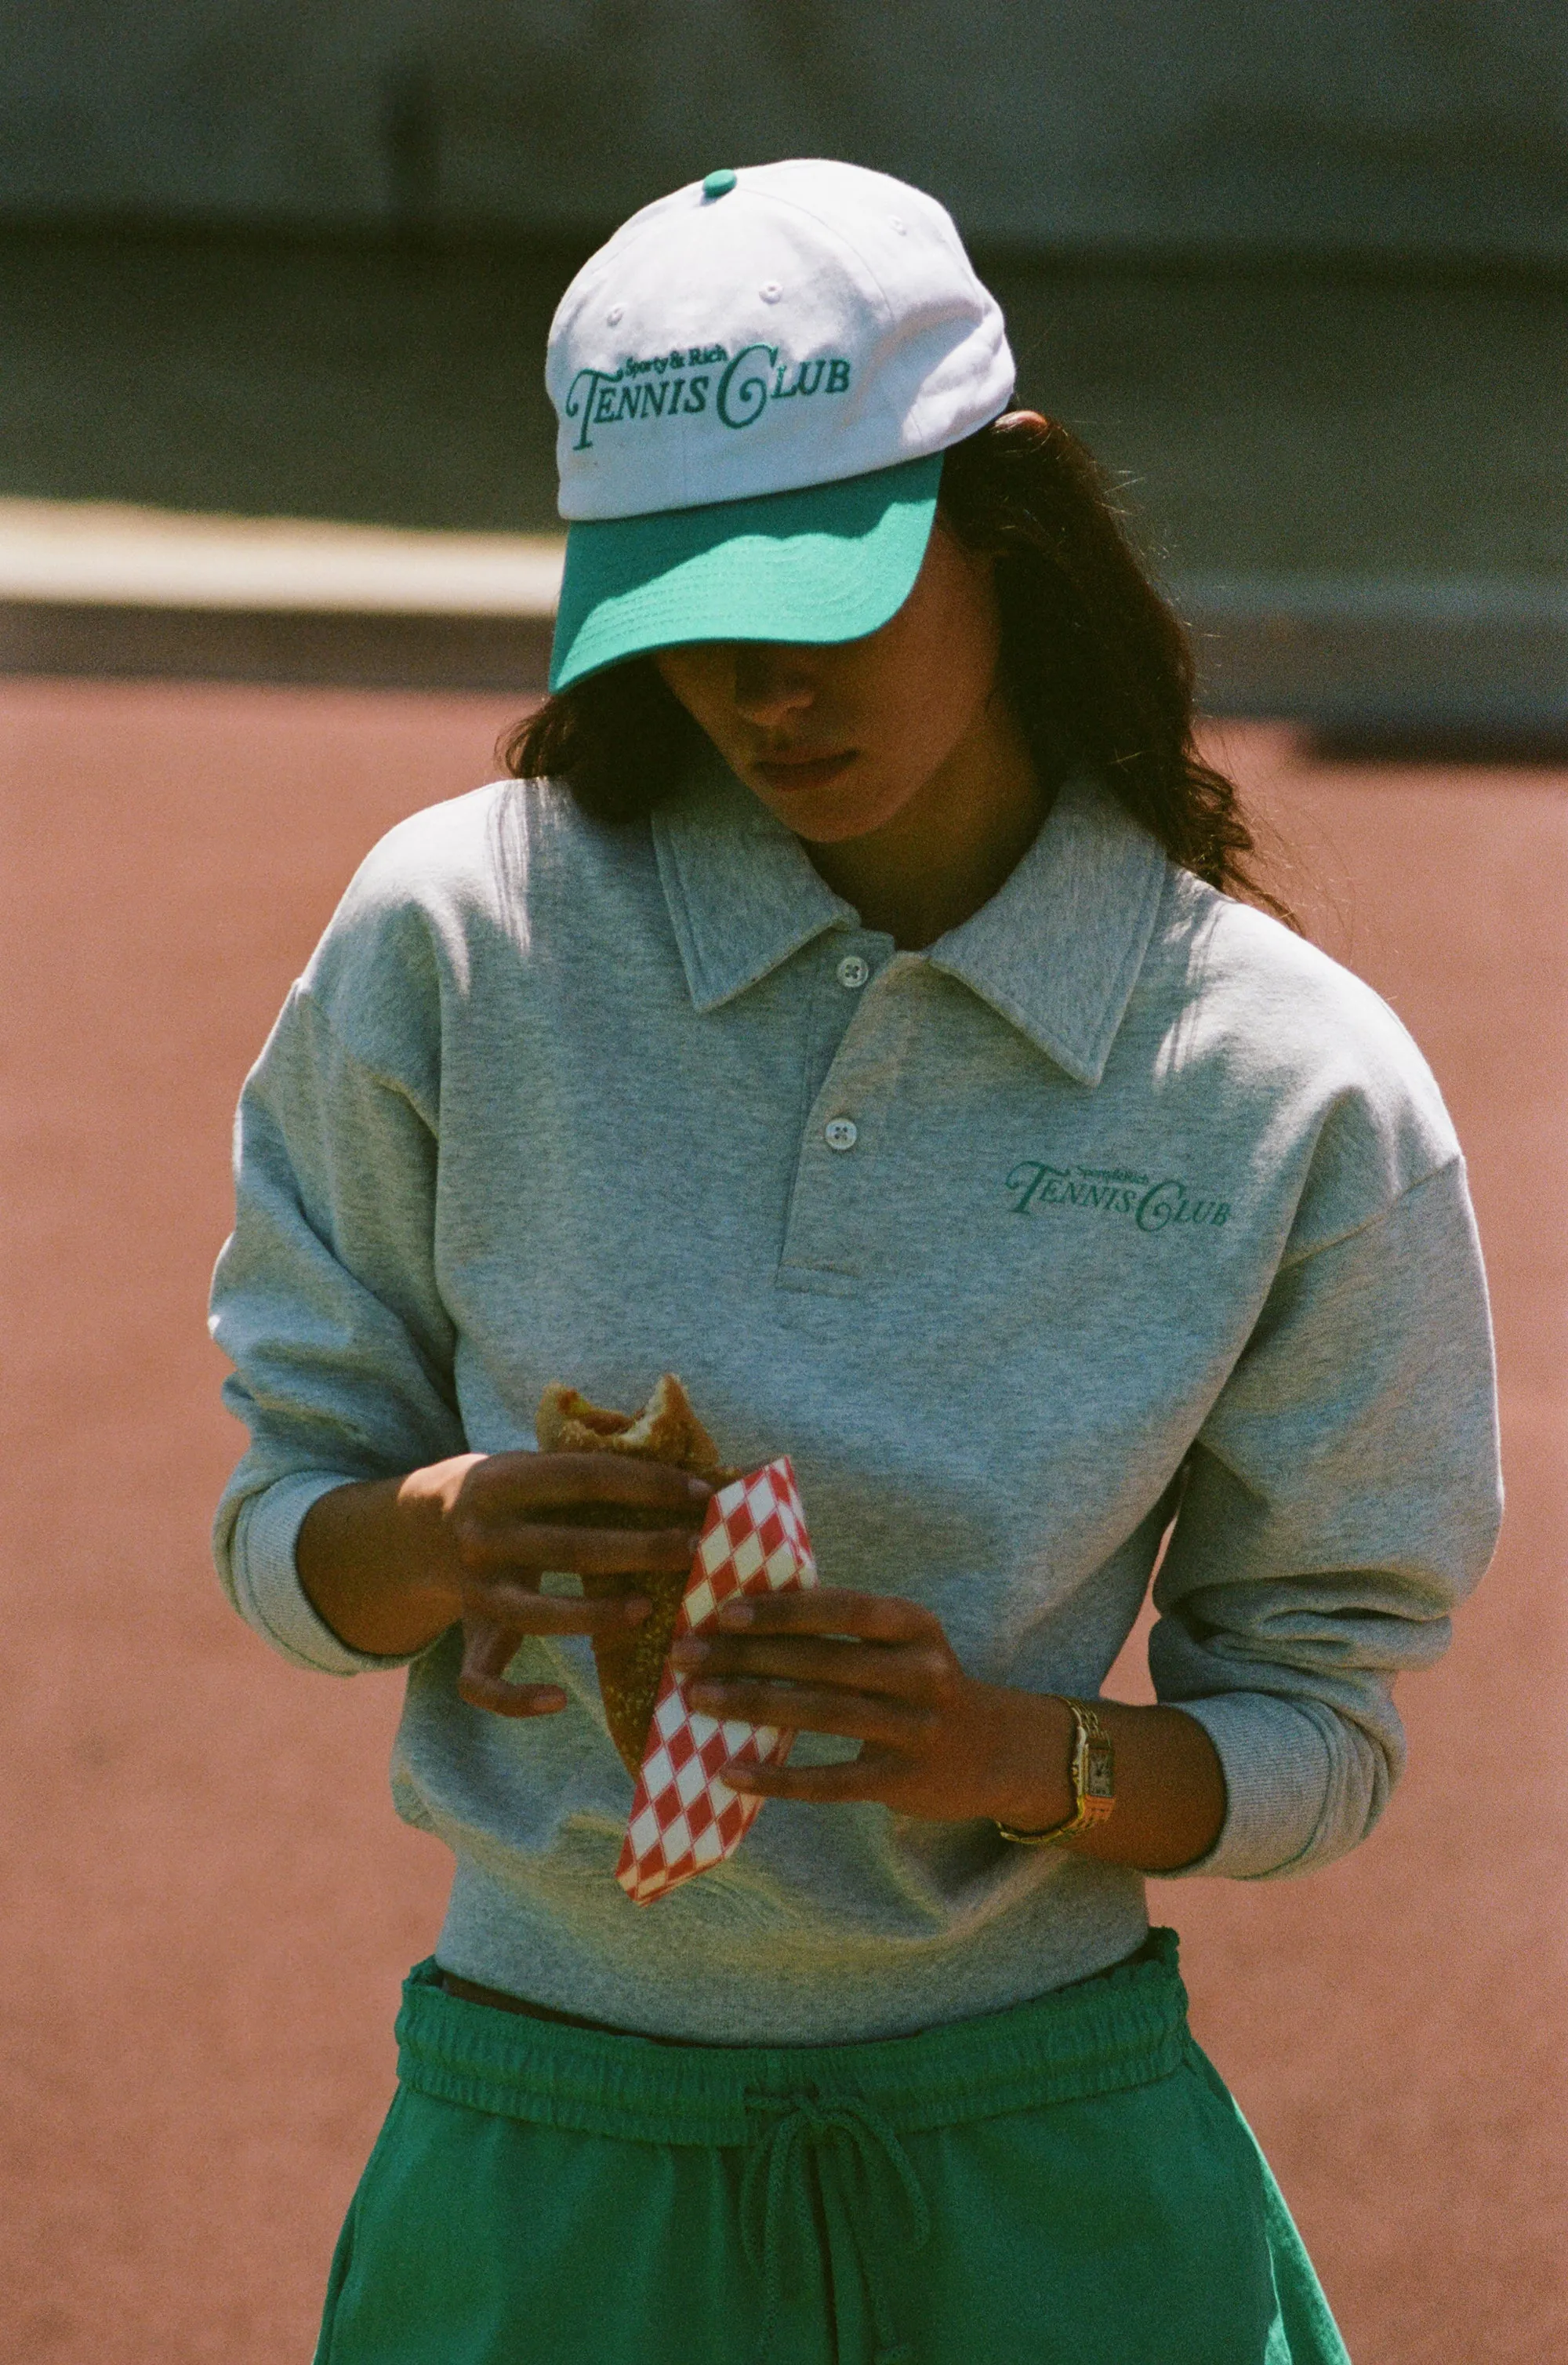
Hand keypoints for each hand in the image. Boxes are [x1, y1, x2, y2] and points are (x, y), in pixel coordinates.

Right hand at [446, 1452, 711, 1716]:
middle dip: (639, 1550)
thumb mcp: (535, 1465)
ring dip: (594, 1616)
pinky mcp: (468, 1635)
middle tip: (694, 1550)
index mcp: (503, 1482)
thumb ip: (590, 1468)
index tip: (701, 1494)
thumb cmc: (514, 1494)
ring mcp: (473, 1590)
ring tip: (647, 1609)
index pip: (585, 1478)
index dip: (647, 1485)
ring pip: (533, 1615)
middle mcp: (483, 1536)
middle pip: (568, 1547)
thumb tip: (685, 1473)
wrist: (425, 1526)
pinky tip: (558, 1701)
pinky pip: (481, 1681)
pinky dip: (515, 1699)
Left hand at [668, 1587, 1074, 1827]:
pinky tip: (732, 1773)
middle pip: (821, 1660)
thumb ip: (844, 1630)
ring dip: (753, 1704)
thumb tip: (745, 1616)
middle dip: (746, 1656)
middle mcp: (921, 1671)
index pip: (842, 1608)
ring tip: (697, 1701)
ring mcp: (915, 1728)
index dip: (782, 1610)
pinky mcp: (903, 1780)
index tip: (723, 1612)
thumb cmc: (921, 1685)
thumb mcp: (902, 1644)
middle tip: (685, 1656)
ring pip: (822, 1713)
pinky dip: (778, 1778)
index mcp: (914, 1625)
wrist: (997, 1751)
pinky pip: (831, 1780)